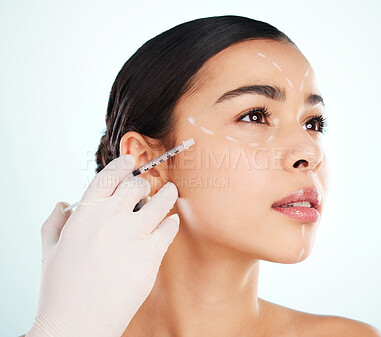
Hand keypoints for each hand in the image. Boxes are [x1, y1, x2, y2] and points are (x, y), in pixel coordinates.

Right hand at [26, 155, 179, 336]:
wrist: (76, 323)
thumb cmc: (60, 287)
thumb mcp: (49, 249)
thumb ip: (55, 221)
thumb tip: (63, 203)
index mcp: (86, 212)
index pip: (109, 176)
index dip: (122, 164)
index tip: (131, 159)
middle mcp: (111, 218)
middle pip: (138, 185)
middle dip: (145, 182)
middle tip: (150, 185)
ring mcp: (133, 235)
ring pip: (160, 202)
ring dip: (167, 194)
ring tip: (170, 192)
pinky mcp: (150, 255)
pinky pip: (168, 228)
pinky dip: (171, 223)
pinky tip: (170, 224)